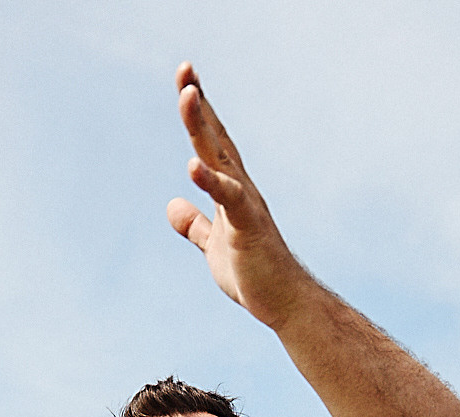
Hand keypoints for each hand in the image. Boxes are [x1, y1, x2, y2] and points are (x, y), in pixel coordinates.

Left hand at [165, 62, 314, 330]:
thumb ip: (195, 225)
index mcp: (230, 191)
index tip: (186, 81)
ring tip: (187, 95)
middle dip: (199, 104)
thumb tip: (173, 205)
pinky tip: (192, 166)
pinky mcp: (249, 227)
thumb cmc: (255, 274)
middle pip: (214, 138)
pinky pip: (229, 199)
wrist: (285, 304)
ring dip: (202, 126)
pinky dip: (210, 181)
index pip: (210, 144)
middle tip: (185, 70)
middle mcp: (240, 188)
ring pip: (220, 157)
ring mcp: (246, 205)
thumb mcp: (214, 247)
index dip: (198, 113)